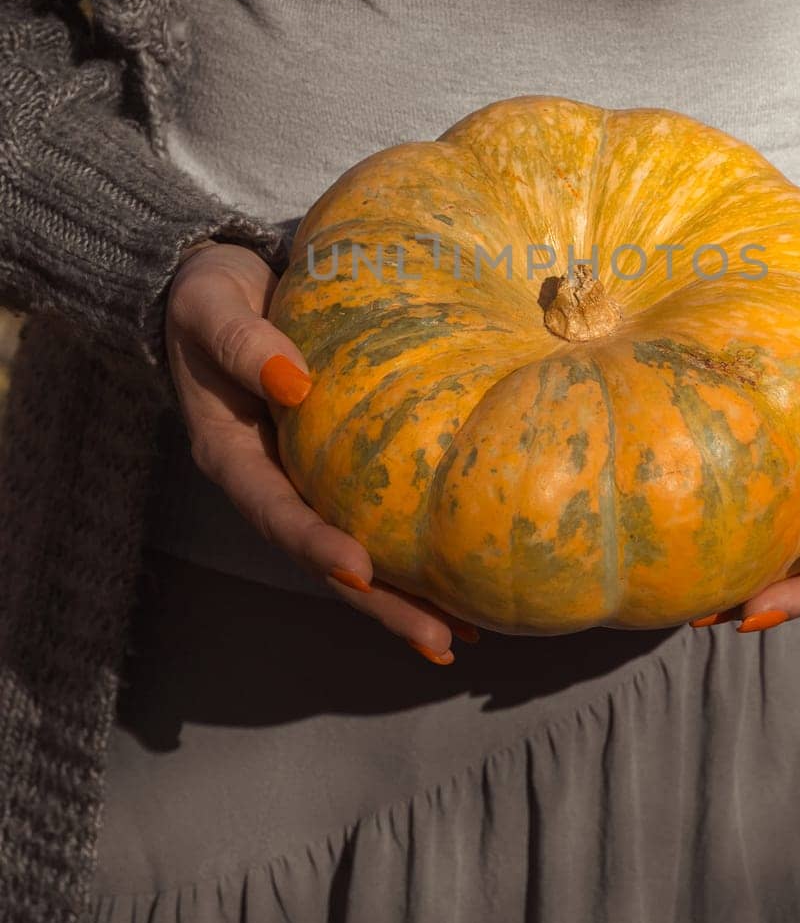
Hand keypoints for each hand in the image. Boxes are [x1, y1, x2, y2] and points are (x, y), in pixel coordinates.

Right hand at [164, 239, 475, 663]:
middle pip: (325, 558)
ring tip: (465, 637)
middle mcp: (271, 480)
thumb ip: (241, 342)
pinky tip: (467, 581)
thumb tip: (295, 382)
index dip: (315, 545)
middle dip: (380, 603)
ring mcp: (306, 479)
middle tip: (437, 641)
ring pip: (357, 553)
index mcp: (231, 453)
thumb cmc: (211, 294)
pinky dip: (415, 554)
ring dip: (405, 598)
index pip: (275, 511)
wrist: (223, 281)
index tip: (361, 570)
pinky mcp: (340, 464)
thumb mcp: (209, 306)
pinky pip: (379, 515)